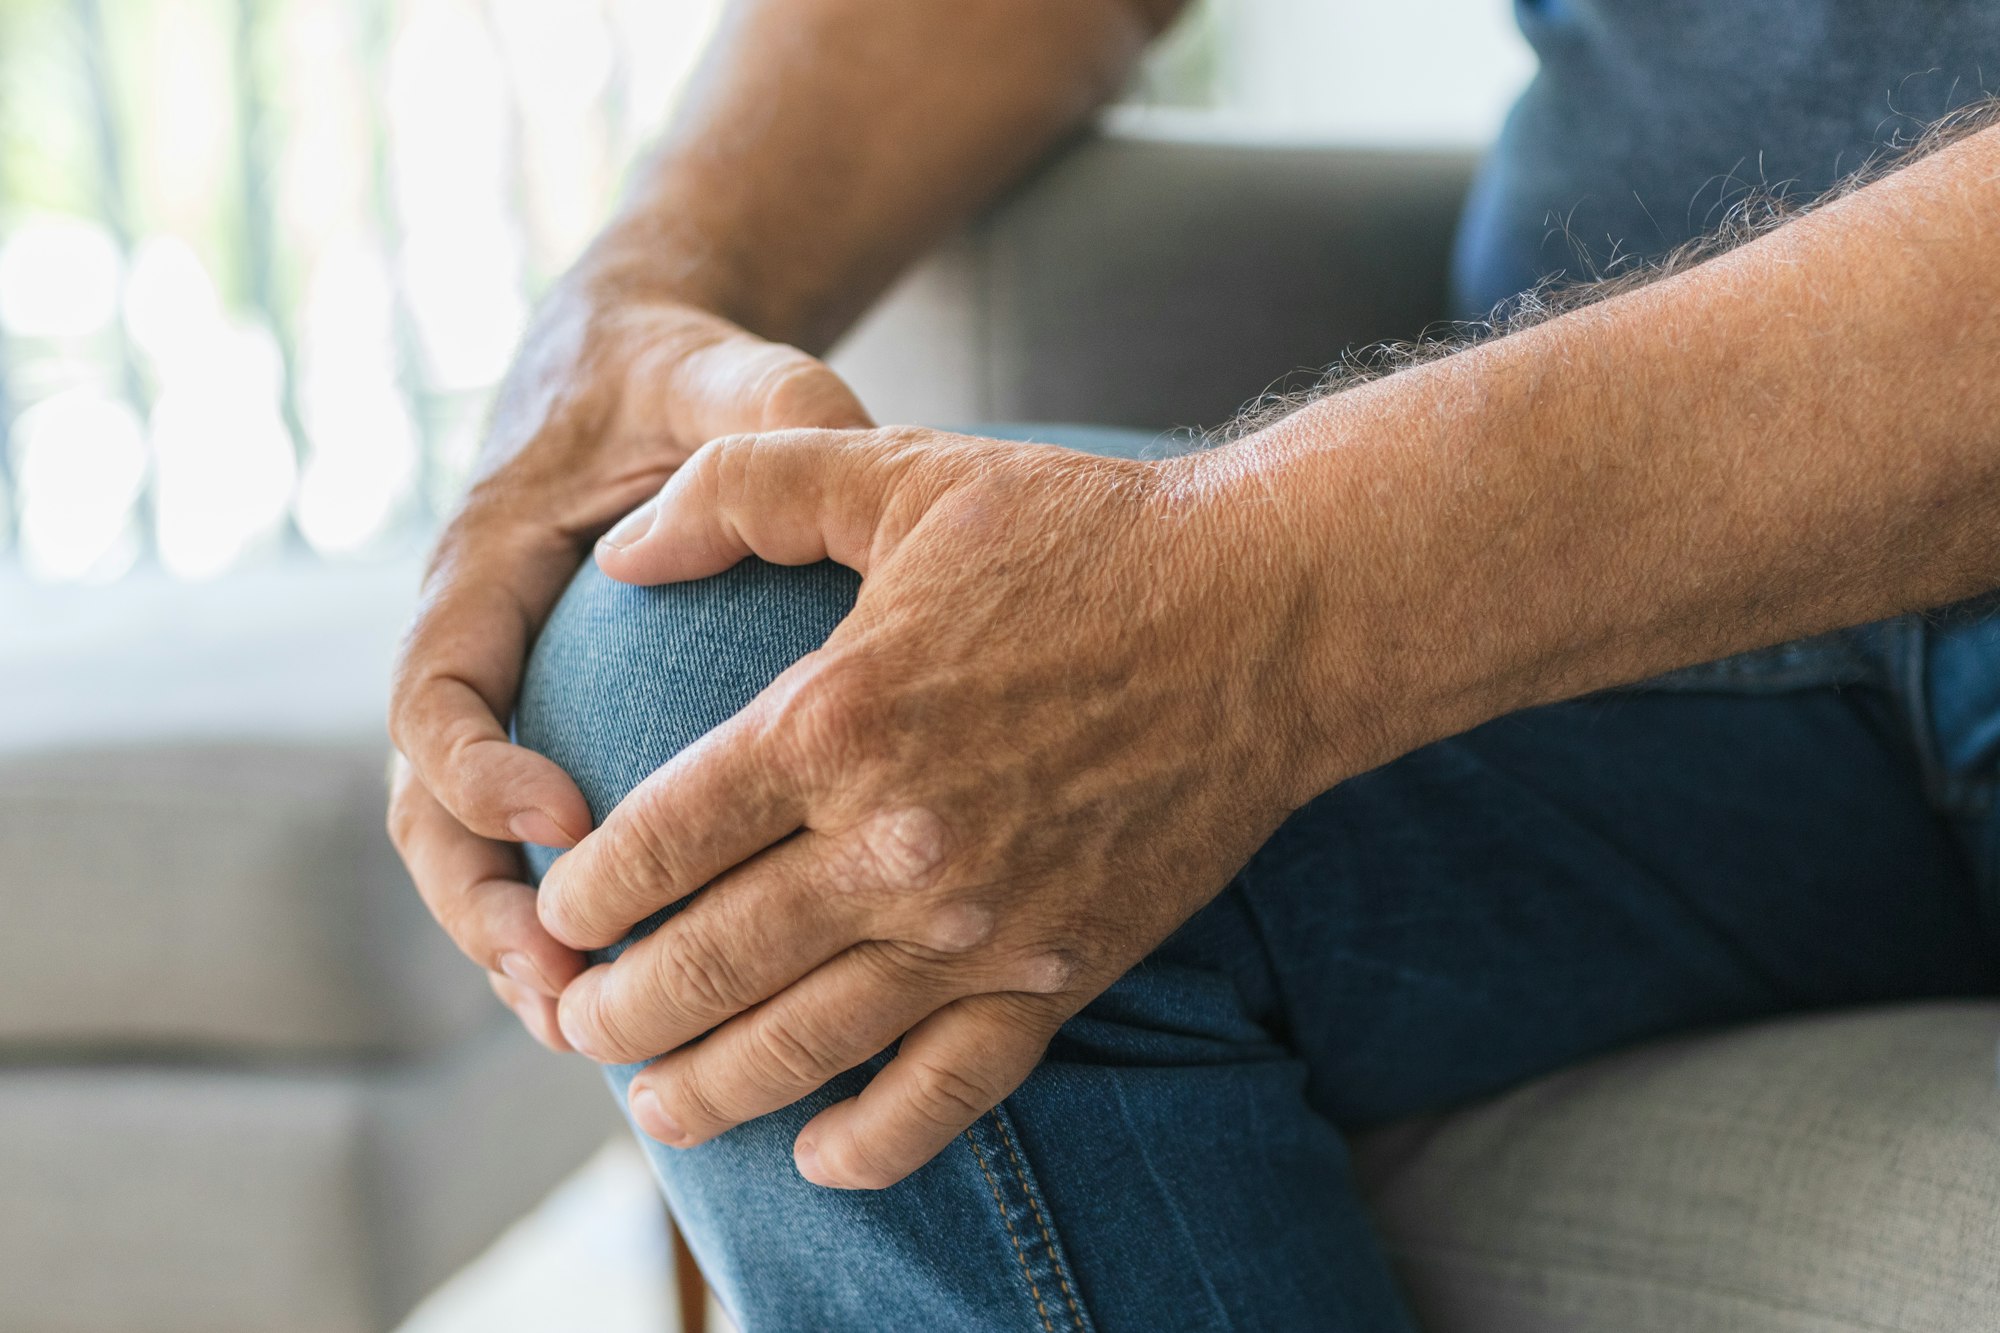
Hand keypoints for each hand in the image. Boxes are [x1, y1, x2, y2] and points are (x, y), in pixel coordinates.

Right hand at [387, 286, 871, 1049]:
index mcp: (483, 566)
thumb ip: (774, 407)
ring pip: (471, 854)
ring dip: (515, 948)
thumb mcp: (727, 373)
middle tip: (561, 988)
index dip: (476, 766)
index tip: (564, 819)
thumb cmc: (682, 375)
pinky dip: (570, 926)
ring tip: (589, 1031)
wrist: (644, 377)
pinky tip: (653, 989)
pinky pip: (536, 851)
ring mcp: (508, 704)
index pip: (436, 685)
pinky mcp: (554, 737)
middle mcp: (475, 650)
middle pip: (428, 809)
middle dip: (480, 908)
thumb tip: (851, 462)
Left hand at [540, 426, 1339, 1187]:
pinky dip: (880, 1139)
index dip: (589, 893)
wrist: (1270, 617)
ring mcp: (984, 924)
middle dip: (618, 1008)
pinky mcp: (1060, 969)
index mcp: (840, 720)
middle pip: (711, 963)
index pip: (664, 841)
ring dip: (709, 1088)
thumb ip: (744, 489)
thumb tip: (620, 552)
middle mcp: (899, 842)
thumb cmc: (1083, 537)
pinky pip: (954, 1088)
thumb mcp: (902, 474)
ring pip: (808, 1044)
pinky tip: (822, 1157)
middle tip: (572, 1020)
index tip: (559, 911)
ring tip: (652, 1108)